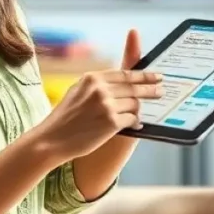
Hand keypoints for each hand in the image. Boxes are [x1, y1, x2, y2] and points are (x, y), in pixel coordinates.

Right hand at [38, 66, 162, 160]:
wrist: (52, 140)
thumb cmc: (64, 118)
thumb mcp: (77, 91)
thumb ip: (97, 85)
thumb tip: (121, 82)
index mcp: (92, 78)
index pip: (125, 73)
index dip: (144, 75)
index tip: (155, 76)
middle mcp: (100, 89)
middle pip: (134, 87)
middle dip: (150, 89)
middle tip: (161, 90)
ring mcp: (106, 105)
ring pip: (134, 104)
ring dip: (137, 110)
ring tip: (138, 114)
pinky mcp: (111, 123)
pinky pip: (132, 120)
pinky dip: (135, 123)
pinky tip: (136, 126)